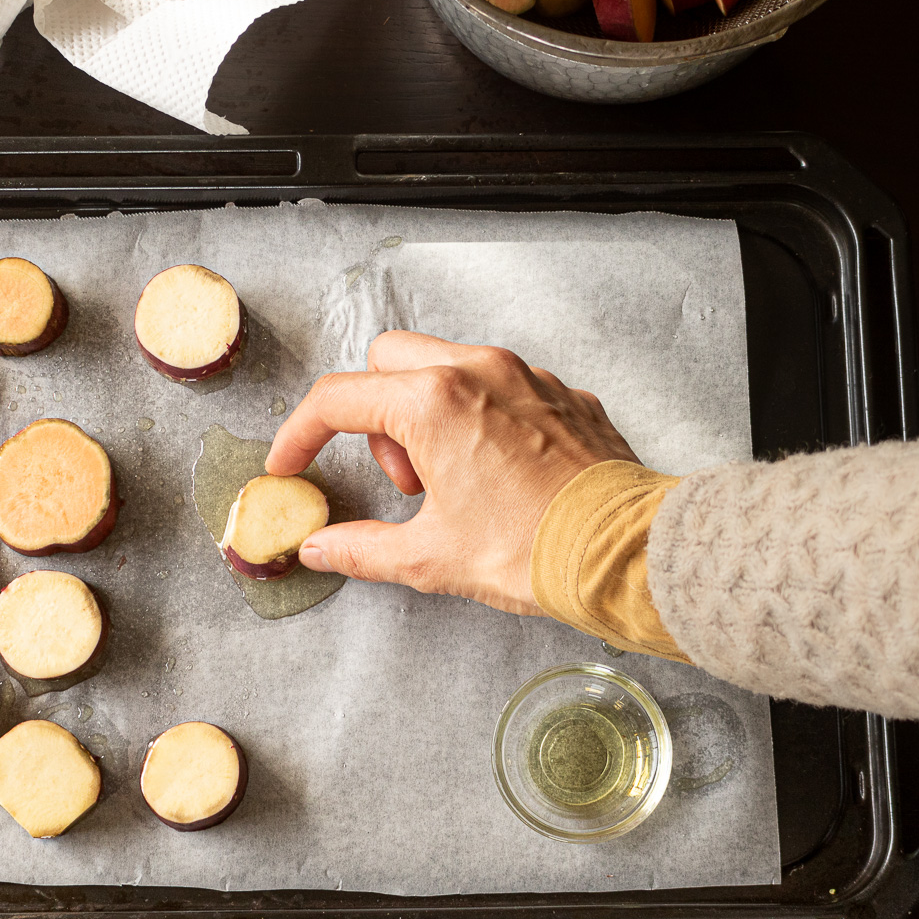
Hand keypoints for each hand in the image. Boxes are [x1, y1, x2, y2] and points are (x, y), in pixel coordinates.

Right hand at [265, 331, 640, 614]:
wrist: (626, 552)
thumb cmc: (536, 550)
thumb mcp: (432, 558)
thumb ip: (362, 550)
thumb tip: (320, 548)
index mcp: (434, 403)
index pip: (338, 400)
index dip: (301, 434)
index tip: (292, 463)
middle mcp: (479, 370)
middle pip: (389, 360)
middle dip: (375, 414)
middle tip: (403, 479)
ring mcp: (527, 376)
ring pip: (447, 364)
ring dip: (428, 412)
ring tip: (452, 481)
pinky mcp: (564, 393)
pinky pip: (502, 385)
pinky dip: (481, 417)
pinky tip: (498, 473)